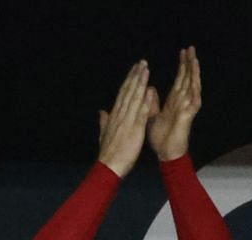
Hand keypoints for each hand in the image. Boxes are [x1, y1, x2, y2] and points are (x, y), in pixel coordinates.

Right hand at [98, 60, 158, 177]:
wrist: (109, 165)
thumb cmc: (108, 153)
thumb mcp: (104, 134)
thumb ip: (104, 122)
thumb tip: (102, 112)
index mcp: (115, 115)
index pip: (123, 94)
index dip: (129, 81)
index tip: (134, 70)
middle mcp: (120, 114)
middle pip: (128, 91)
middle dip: (135, 76)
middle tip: (142, 62)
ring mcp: (127, 120)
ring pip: (134, 97)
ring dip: (140, 82)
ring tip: (145, 69)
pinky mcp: (134, 128)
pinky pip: (140, 111)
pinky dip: (144, 100)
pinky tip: (149, 89)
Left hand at [148, 46, 202, 161]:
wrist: (166, 155)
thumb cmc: (161, 139)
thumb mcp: (152, 116)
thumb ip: (153, 102)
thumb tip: (151, 89)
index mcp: (174, 102)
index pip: (179, 80)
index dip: (181, 66)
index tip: (182, 53)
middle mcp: (182, 103)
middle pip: (187, 79)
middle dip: (189, 64)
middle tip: (190, 48)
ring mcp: (186, 109)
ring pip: (192, 87)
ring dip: (193, 73)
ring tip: (194, 58)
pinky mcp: (188, 117)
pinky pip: (193, 101)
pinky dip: (195, 90)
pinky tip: (196, 81)